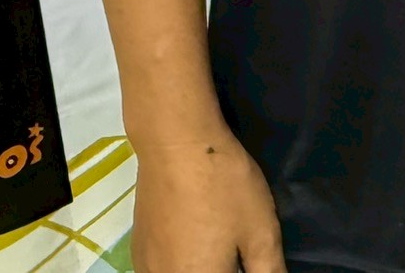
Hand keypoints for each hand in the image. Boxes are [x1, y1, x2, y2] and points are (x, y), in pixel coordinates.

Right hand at [130, 132, 282, 272]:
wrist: (176, 144)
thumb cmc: (224, 186)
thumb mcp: (260, 231)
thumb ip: (267, 270)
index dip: (244, 270)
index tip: (249, 259)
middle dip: (223, 268)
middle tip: (239, 251)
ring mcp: (146, 267)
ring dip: (201, 267)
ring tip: (220, 245)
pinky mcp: (137, 250)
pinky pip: (163, 270)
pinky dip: (181, 265)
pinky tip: (195, 244)